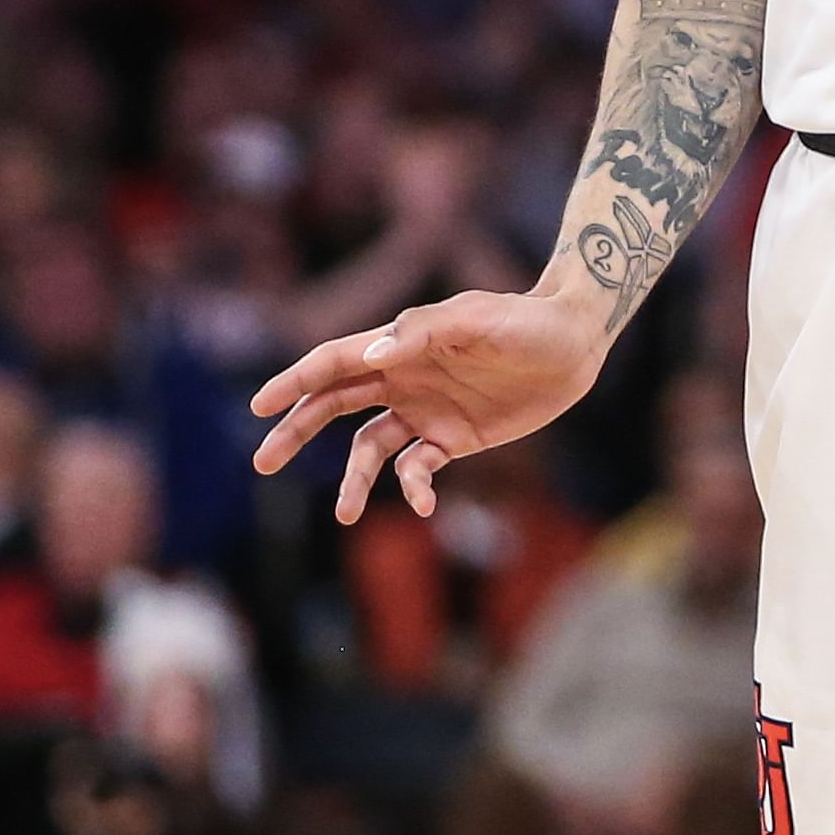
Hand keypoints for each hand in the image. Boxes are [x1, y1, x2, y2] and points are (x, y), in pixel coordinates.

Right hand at [250, 288, 607, 522]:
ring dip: (353, 480)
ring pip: (369, 449)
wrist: (574, 342)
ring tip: (344, 514)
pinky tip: (425, 504)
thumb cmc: (523, 321)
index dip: (295, 383)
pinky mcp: (454, 439)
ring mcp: (425, 411)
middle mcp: (402, 379)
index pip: (333, 364)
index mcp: (398, 346)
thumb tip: (371, 357)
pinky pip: (418, 469)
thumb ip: (422, 333)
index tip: (260, 407)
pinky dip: (414, 488)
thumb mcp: (476, 320)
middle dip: (296, 432)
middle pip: (334, 407)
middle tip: (262, 461)